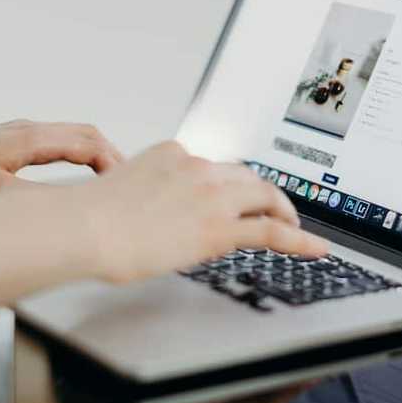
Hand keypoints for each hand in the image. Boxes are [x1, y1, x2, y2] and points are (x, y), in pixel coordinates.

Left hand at [0, 119, 122, 197]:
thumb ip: (36, 200)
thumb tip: (69, 211)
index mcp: (32, 138)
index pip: (89, 143)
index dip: (114, 162)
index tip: (127, 183)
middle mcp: (29, 130)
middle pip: (86, 134)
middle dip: (112, 156)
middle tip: (128, 181)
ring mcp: (19, 133)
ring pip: (71, 136)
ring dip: (95, 154)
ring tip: (109, 178)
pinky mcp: (9, 141)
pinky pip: (56, 142)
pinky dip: (76, 155)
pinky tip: (74, 174)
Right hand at [72, 140, 327, 282]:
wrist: (85, 229)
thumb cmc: (91, 219)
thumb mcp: (125, 190)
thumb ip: (151, 192)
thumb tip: (159, 214)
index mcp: (173, 154)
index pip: (215, 167)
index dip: (230, 186)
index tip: (236, 195)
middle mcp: (198, 167)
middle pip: (247, 177)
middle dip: (264, 194)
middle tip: (276, 209)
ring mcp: (211, 195)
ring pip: (265, 198)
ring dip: (285, 212)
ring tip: (296, 228)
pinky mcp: (219, 227)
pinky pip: (271, 232)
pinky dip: (300, 240)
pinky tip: (316, 248)